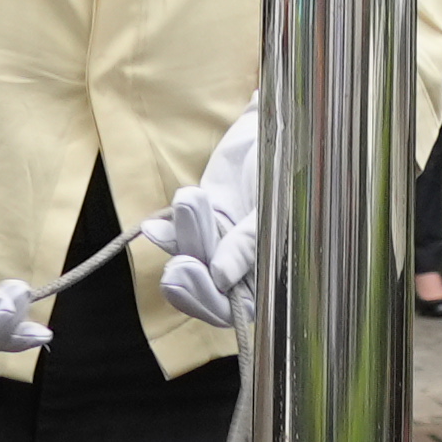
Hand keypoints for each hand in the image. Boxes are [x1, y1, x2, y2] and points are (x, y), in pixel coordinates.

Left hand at [140, 102, 263, 329]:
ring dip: (182, 239)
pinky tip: (155, 226)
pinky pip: (178, 238)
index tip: (188, 271)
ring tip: (191, 198)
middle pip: (206, 293)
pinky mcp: (203, 226)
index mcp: (271, 274)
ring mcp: (220, 246)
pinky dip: (166, 232)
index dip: (208, 298)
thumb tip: (220, 276)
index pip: (233, 308)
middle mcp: (243, 268)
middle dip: (189, 280)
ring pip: (190, 261)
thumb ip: (248, 242)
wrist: (272, 132)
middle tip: (176, 266)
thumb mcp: (273, 203)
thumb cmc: (285, 168)